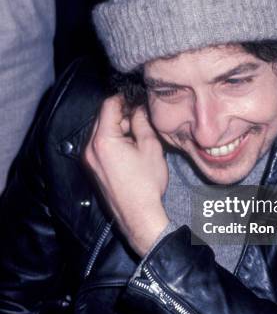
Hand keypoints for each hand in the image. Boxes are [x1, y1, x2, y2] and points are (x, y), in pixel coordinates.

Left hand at [84, 95, 168, 255]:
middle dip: (121, 113)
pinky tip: (130, 146)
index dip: (124, 98)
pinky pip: (100, 144)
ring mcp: (89, 159)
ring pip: (101, 131)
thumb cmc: (146, 184)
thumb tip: (139, 108)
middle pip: (102, 118)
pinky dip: (113, 139)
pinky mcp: (93, 168)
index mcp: (104, 140)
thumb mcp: (150, 147)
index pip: (109, 106)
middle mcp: (90, 148)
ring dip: (118, 126)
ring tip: (138, 132)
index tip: (137, 98)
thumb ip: (142, 123)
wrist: (138, 215)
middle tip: (140, 115)